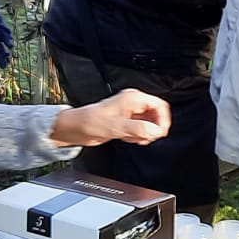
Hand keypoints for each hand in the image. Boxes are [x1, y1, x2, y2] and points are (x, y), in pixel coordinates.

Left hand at [52, 89, 171, 146]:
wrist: (76, 128)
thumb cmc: (90, 121)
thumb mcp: (117, 126)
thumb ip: (138, 128)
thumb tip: (154, 131)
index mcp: (133, 99)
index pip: (159, 106)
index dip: (163, 120)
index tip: (160, 132)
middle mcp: (133, 104)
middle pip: (156, 115)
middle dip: (154, 128)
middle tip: (147, 138)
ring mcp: (130, 113)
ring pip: (150, 123)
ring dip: (146, 133)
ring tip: (137, 139)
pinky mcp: (126, 122)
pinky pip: (141, 129)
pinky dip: (139, 136)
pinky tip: (130, 139)